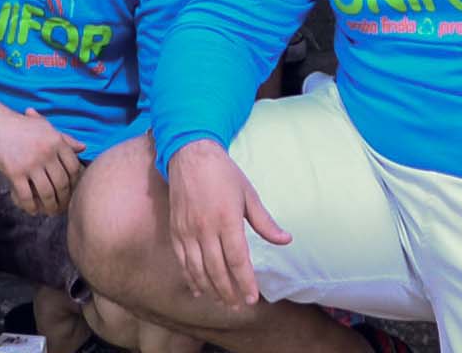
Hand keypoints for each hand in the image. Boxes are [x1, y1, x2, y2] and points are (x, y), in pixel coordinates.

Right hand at [0, 102, 82, 214]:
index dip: (75, 182)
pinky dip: (31, 207)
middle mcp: (46, 153)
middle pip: (62, 183)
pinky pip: (26, 196)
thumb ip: (65, 138)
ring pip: (46, 193)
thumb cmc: (22, 125)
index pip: (73, 167)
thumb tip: (84, 148)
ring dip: (50, 206)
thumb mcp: (46, 127)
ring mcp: (31, 164)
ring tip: (50, 211)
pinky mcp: (15, 173)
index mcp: (56, 141)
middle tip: (62, 207)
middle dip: (64, 199)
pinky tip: (32, 210)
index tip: (73, 190)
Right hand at [163, 141, 286, 312]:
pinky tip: (199, 289)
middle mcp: (205, 228)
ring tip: (223, 302)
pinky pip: (182, 261)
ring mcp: (188, 231)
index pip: (237, 260)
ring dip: (211, 289)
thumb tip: (286, 240)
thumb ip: (265, 222)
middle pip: (217, 270)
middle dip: (229, 292)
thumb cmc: (224, 174)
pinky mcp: (175, 230)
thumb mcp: (249, 194)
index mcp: (227, 219)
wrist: (190, 154)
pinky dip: (190, 278)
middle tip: (239, 306)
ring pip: (198, 269)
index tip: (253, 298)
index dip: (245, 282)